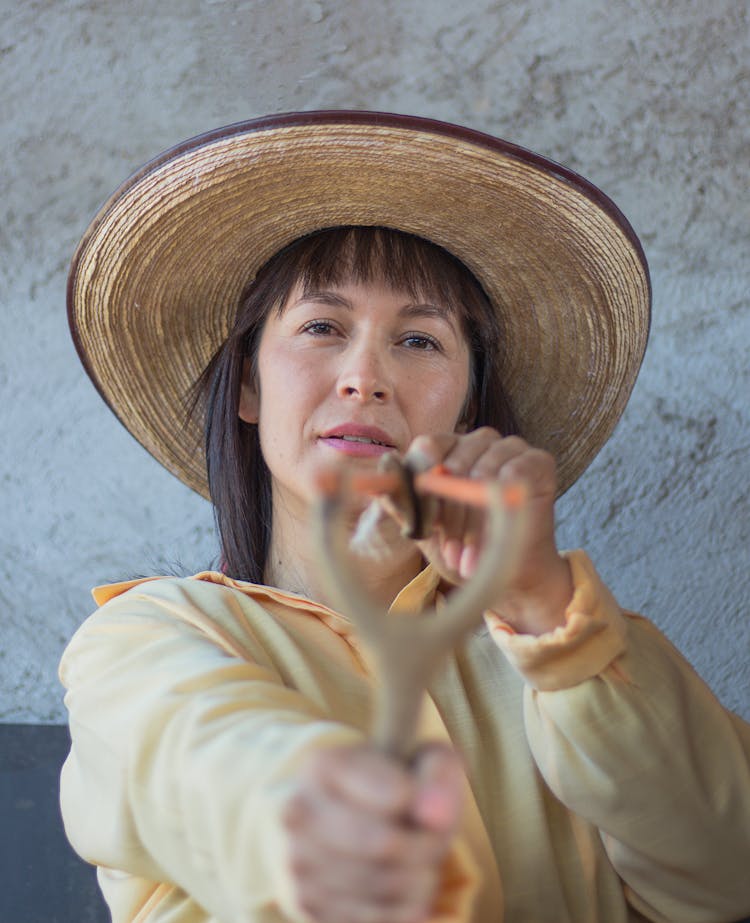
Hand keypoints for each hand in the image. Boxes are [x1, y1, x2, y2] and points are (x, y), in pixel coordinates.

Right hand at [281, 742, 463, 922]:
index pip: (396, 795)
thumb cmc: (394, 784)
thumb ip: (437, 775)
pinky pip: (373, 920)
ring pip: (382, 887)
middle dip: (425, 848)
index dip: (428, 806)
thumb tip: (437, 814)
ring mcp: (297, 862)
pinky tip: (401, 883)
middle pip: (385, 846)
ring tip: (419, 860)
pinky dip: (401, 908)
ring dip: (418, 880)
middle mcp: (298, 812)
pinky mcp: (307, 905)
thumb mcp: (421, 761)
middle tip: (434, 839)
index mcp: (324, 765)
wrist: (349, 815)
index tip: (432, 803)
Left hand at [405, 428, 572, 635]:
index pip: (427, 447)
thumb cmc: (462, 546)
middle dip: (449, 517)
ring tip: (467, 560)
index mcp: (447, 447)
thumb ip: (401, 502)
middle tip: (449, 554)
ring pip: (482, 474)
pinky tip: (493, 543)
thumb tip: (381, 475)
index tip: (425, 524)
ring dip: (473, 525)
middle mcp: (477, 440)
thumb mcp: (424, 527)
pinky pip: (513, 477)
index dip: (424, 487)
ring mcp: (509, 446)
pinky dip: (500, 515)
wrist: (507, 574)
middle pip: (454, 463)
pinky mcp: (538, 460)